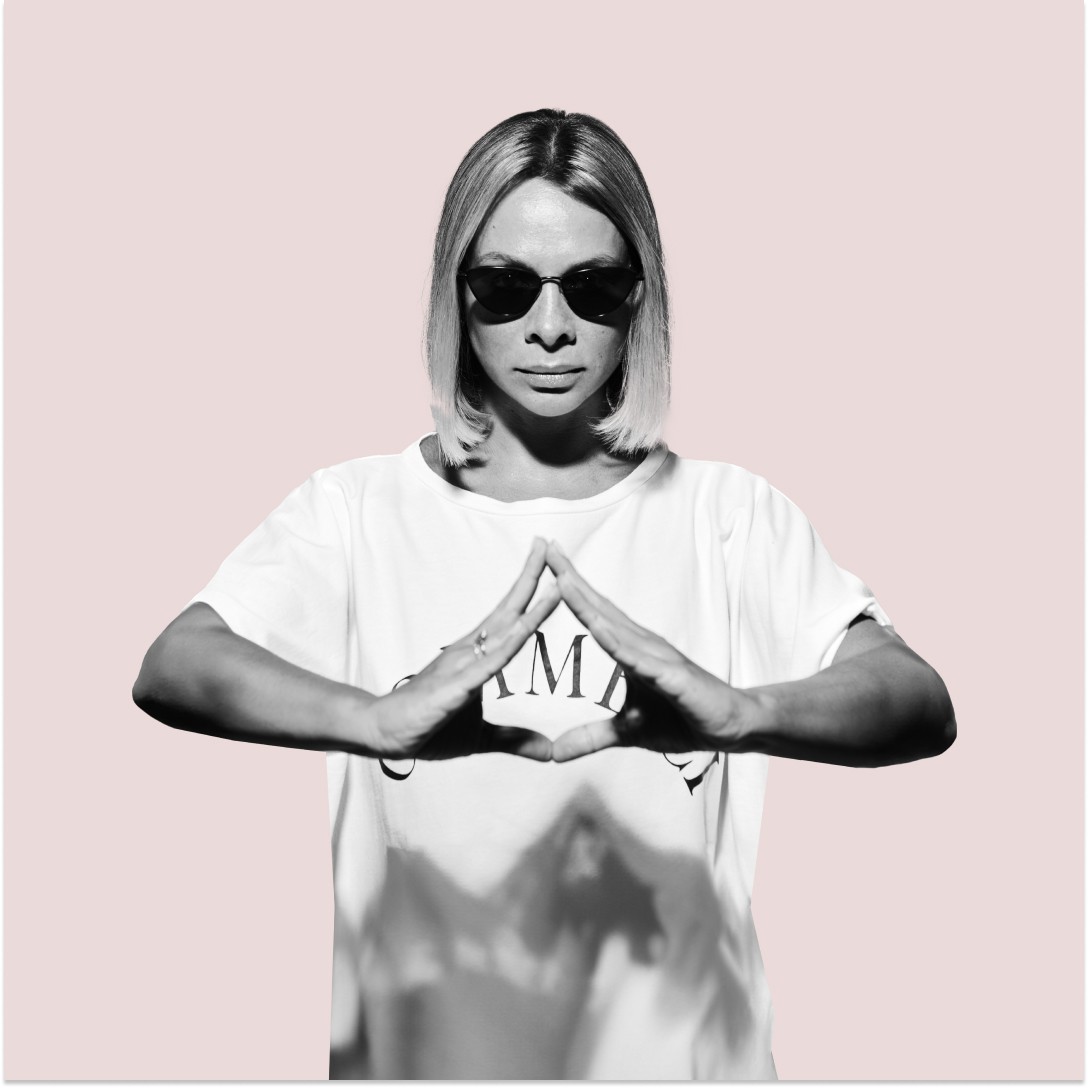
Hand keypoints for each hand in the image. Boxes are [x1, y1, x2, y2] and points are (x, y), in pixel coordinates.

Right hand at [369, 538, 559, 760]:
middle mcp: (470, 651)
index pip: (511, 617)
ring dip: (530, 605)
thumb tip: (549, 752)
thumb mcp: (482, 738)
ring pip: (504, 631)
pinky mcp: (454, 687)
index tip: (554, 566)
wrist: (384, 733)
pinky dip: (508, 647)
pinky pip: (486, 665)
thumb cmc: (428, 728)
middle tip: (548, 541)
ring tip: (552, 578)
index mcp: (477, 655)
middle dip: (531, 575)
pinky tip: (525, 630)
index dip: (532, 592)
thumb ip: (516, 740)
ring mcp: (462, 666)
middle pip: (508, 609)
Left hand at [545, 541, 766, 762]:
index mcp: (628, 649)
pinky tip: (600, 630)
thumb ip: (589, 738)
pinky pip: (640, 659)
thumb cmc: (682, 719)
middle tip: (544, 546)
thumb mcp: (626, 732)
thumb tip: (553, 753)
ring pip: (615, 626)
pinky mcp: (673, 677)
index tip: (543, 561)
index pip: (592, 612)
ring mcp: (657, 658)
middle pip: (598, 606)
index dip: (568, 588)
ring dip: (587, 603)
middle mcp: (640, 644)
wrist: (730, 726)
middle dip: (570, 577)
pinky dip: (619, 644)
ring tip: (561, 579)